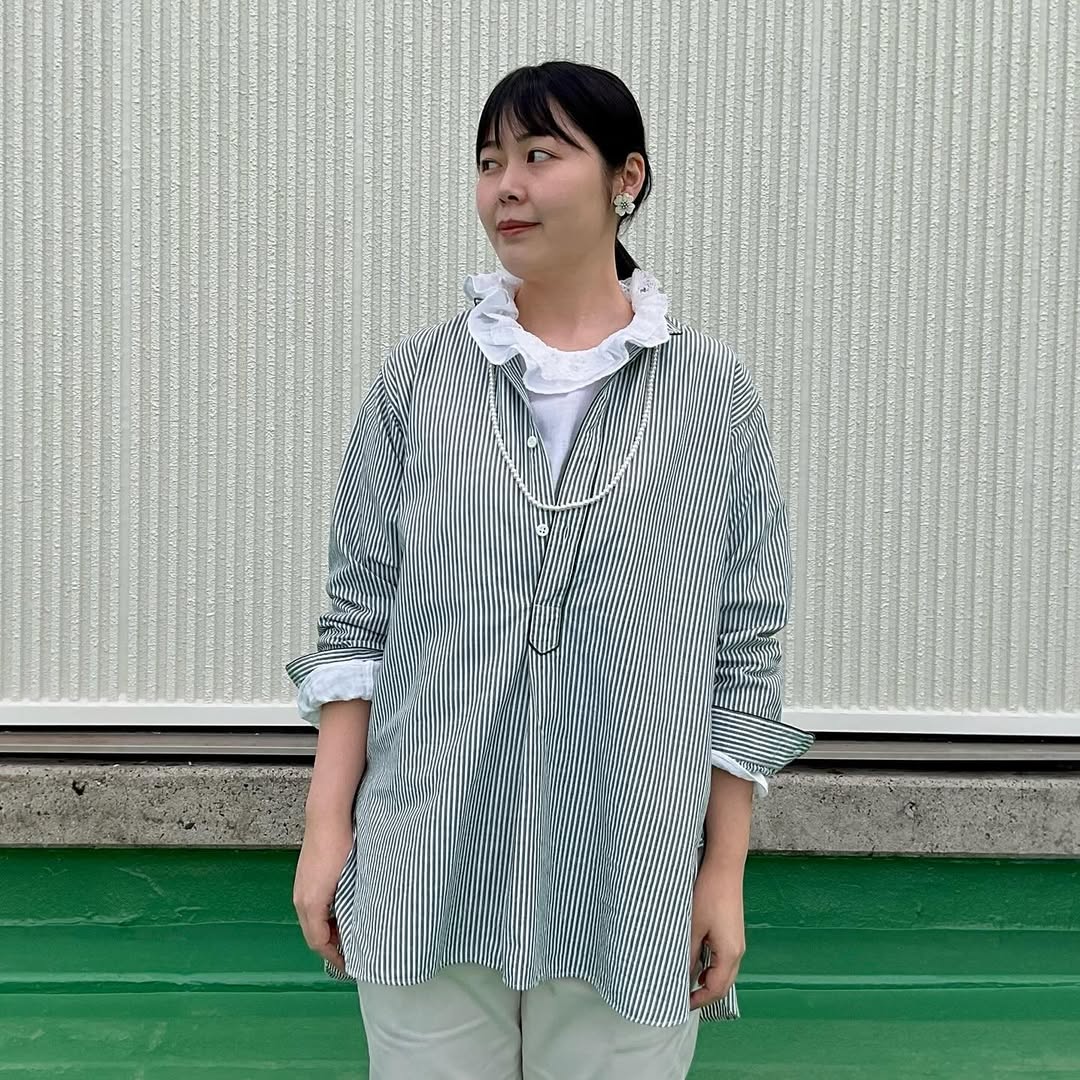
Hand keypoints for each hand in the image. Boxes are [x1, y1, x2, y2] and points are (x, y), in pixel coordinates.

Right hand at [293, 815, 353, 973]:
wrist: (327, 816)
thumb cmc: (338, 845)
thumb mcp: (343, 884)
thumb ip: (345, 910)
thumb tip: (353, 929)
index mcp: (309, 904)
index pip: (319, 943)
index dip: (335, 957)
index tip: (351, 964)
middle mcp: (301, 898)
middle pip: (315, 933)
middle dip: (334, 945)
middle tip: (355, 950)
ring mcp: (303, 887)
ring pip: (315, 919)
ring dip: (332, 929)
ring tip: (353, 931)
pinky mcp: (308, 876)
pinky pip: (315, 905)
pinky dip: (328, 914)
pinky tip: (345, 908)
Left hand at [688, 861, 745, 1009]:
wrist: (724, 868)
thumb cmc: (709, 894)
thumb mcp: (693, 927)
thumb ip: (688, 954)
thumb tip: (682, 975)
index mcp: (729, 954)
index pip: (715, 989)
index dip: (698, 999)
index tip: (681, 1004)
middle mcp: (738, 951)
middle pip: (724, 985)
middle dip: (705, 994)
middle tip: (683, 998)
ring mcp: (737, 942)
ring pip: (725, 972)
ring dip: (708, 980)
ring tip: (687, 982)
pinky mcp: (733, 932)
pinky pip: (725, 959)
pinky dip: (712, 967)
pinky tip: (698, 962)